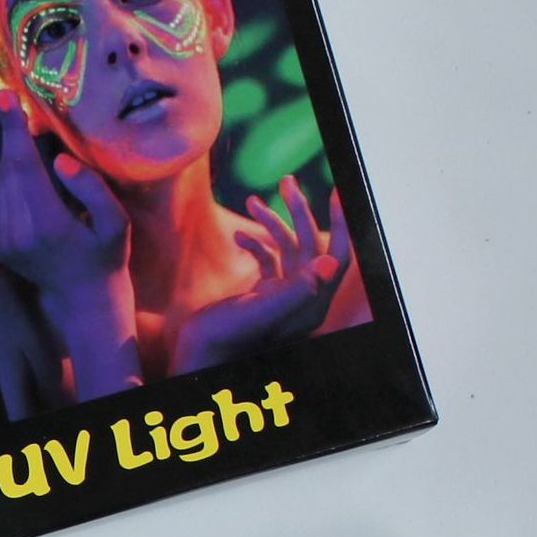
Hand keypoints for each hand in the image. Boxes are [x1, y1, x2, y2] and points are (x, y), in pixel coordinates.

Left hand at [0, 85, 131, 301]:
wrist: (83, 299)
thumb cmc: (106, 256)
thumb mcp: (115, 223)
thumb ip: (92, 189)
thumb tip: (61, 160)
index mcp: (47, 225)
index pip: (23, 167)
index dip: (13, 130)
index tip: (3, 97)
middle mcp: (18, 233)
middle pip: (9, 170)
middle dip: (11, 134)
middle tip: (14, 100)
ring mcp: (4, 241)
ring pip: (2, 183)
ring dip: (13, 156)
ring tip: (26, 133)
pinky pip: (2, 199)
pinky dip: (13, 180)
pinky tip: (31, 174)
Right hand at [170, 176, 351, 373]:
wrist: (198, 355)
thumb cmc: (226, 337)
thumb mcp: (263, 311)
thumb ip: (298, 288)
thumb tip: (330, 260)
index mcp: (309, 304)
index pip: (335, 256)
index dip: (339, 223)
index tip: (336, 192)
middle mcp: (301, 299)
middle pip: (310, 245)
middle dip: (298, 211)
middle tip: (287, 180)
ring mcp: (282, 297)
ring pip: (287, 249)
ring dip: (272, 222)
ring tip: (252, 199)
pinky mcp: (262, 296)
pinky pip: (268, 261)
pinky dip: (255, 244)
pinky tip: (238, 235)